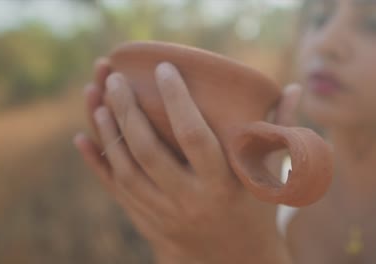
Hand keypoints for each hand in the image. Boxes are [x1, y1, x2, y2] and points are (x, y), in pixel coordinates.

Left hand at [74, 60, 300, 263]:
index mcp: (222, 186)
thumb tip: (294, 89)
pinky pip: (114, 189)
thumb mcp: (272, 176)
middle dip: (128, 110)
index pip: (195, 136)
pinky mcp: (146, 220)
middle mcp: (188, 201)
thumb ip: (282, 132)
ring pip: (125, 169)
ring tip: (97, 95)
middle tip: (116, 77)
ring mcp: (163, 214)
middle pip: (148, 151)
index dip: (177, 100)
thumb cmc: (256, 212)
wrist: (233, 262)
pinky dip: (96, 162)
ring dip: (107, 131)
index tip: (163, 69)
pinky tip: (82, 137)